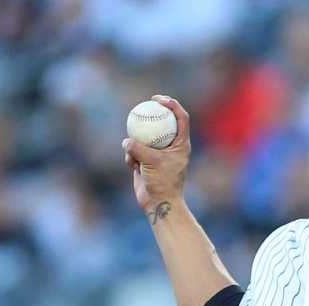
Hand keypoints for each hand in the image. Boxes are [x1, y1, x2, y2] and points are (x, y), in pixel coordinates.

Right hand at [124, 94, 191, 221]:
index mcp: (181, 144)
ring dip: (136, 143)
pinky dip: (131, 156)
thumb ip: (138, 149)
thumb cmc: (162, 183)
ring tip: (135, 155)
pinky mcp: (145, 161)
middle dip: (152, 113)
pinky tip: (132, 165)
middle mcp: (170, 146)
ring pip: (144, 137)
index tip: (159, 100)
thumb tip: (127, 141)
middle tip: (142, 105)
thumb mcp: (151, 163)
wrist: (159, 204)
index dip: (172, 104)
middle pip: (162, 122)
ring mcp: (157, 153)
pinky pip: (134, 151)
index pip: (181, 118)